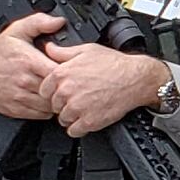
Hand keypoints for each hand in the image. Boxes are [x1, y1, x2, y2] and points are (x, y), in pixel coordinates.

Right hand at [0, 10, 68, 120]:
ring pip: (51, 105)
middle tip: (70, 82)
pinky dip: (48, 109)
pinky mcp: (16, 109)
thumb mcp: (16, 30)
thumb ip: (39, 22)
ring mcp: (20, 97)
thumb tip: (59, 21)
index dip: (70, 71)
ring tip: (60, 91)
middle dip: (66, 87)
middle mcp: (25, 81)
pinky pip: (41, 115)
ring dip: (58, 99)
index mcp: (28, 61)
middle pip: (57, 90)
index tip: (73, 69)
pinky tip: (47, 99)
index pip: (59, 71)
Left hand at [41, 41, 169, 136]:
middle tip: (77, 99)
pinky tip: (87, 118)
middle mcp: (66, 91)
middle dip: (63, 104)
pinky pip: (73, 131)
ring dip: (71, 116)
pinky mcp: (89, 121)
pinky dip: (79, 127)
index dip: (53, 92)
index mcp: (62, 73)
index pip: (43, 90)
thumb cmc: (114, 64)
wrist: (135, 78)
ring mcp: (77, 108)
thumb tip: (47, 48)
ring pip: (63, 119)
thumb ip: (62, 52)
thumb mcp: (86, 50)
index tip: (62, 92)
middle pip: (53, 106)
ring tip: (84, 108)